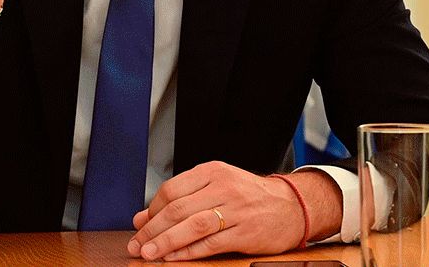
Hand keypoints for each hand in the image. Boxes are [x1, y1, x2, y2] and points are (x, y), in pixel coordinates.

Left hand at [126, 161, 324, 261]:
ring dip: (165, 242)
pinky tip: (174, 258)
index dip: (151, 210)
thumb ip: (183, 199)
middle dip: (152, 230)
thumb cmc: (250, 197)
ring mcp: (236, 210)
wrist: (292, 206)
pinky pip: (211, 244)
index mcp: (213, 172)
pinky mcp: (245, 233)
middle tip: (136, 245)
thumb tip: (143, 218)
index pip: (172, 190)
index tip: (140, 226)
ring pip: (192, 226)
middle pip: (178, 209)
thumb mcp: (217, 187)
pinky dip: (188, 252)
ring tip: (148, 254)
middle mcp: (224, 188)